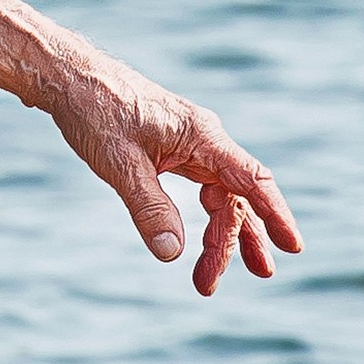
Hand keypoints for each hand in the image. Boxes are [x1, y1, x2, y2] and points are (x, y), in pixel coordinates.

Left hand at [42, 61, 301, 294]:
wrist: (70, 77)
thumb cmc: (95, 111)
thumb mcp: (119, 164)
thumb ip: (148, 208)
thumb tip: (172, 254)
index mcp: (202, 136)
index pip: (251, 179)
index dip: (274, 214)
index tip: (293, 246)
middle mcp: (204, 140)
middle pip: (232, 199)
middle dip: (228, 244)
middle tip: (207, 286)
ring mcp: (191, 145)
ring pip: (219, 197)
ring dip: (218, 237)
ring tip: (208, 278)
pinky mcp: (174, 150)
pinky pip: (202, 188)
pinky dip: (202, 217)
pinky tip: (200, 240)